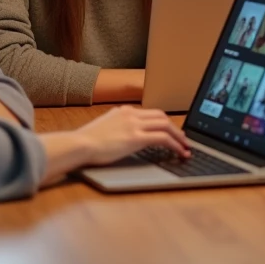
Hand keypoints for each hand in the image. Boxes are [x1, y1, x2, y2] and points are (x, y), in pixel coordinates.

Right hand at [74, 105, 189, 166]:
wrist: (79, 144)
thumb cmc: (85, 142)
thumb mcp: (102, 129)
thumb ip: (114, 128)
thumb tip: (120, 136)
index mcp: (123, 111)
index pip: (150, 113)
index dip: (163, 122)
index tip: (169, 131)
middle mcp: (131, 114)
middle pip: (162, 116)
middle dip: (175, 128)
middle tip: (182, 139)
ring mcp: (134, 125)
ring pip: (166, 125)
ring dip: (179, 137)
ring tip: (185, 147)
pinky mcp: (136, 138)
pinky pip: (163, 138)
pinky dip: (175, 145)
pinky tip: (180, 152)